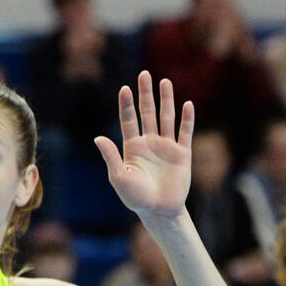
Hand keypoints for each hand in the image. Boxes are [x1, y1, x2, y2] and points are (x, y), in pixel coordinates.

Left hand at [94, 71, 193, 217]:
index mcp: (132, 146)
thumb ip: (110, 156)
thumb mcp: (119, 177)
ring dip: (166, 100)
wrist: (159, 211)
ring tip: (165, 82)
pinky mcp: (182, 154)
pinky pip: (184, 133)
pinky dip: (186, 119)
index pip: (129, 119)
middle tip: (144, 74)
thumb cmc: (135, 197)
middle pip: (147, 112)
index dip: (127, 104)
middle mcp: (149, 142)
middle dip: (146, 94)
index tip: (125, 88)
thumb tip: (97, 138)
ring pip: (166, 118)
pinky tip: (187, 105)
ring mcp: (166, 146)